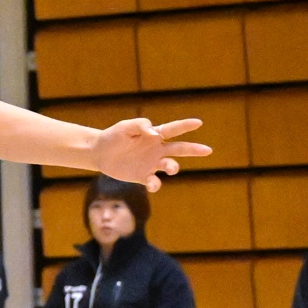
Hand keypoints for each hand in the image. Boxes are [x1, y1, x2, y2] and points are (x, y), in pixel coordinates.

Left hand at [90, 117, 208, 189]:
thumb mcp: (125, 127)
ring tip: (171, 168)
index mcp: (154, 135)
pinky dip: (156, 184)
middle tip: (208, 150)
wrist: (99, 153)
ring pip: (170, 166)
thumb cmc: (113, 136)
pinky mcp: (143, 176)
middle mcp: (157, 149)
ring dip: (173, 167)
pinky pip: (154, 182)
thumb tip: (155, 133)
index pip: (173, 129)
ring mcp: (151, 163)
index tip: (198, 122)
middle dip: (194, 149)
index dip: (185, 125)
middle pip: (179, 149)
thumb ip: (140, 126)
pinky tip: (152, 183)